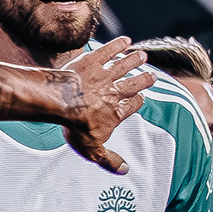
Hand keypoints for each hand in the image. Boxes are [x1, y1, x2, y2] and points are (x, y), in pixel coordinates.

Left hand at [51, 37, 156, 173]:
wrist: (60, 102)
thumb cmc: (75, 126)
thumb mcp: (92, 149)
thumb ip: (109, 160)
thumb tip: (124, 171)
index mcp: (116, 112)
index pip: (132, 106)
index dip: (137, 102)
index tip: (141, 99)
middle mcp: (114, 92)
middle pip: (133, 84)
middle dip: (143, 79)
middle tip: (152, 76)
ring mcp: (103, 75)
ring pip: (123, 65)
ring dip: (133, 60)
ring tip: (142, 55)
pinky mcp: (91, 61)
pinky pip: (107, 51)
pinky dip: (117, 45)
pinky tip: (124, 40)